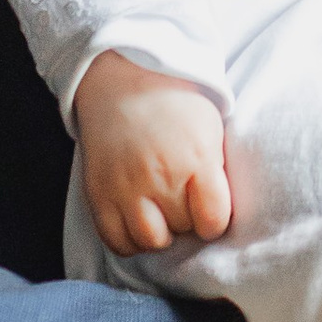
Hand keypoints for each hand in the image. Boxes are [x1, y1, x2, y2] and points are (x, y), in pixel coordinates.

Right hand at [73, 54, 232, 254]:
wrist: (121, 80)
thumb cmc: (174, 104)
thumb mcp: (211, 128)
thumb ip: (217, 170)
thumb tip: (222, 212)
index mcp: (196, 158)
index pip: (213, 220)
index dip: (213, 221)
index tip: (208, 210)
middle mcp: (161, 176)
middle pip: (183, 229)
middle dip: (186, 220)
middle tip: (180, 199)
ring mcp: (126, 186)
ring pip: (150, 241)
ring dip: (159, 233)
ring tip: (160, 214)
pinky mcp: (99, 193)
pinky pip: (116, 241)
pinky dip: (129, 240)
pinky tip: (136, 221)